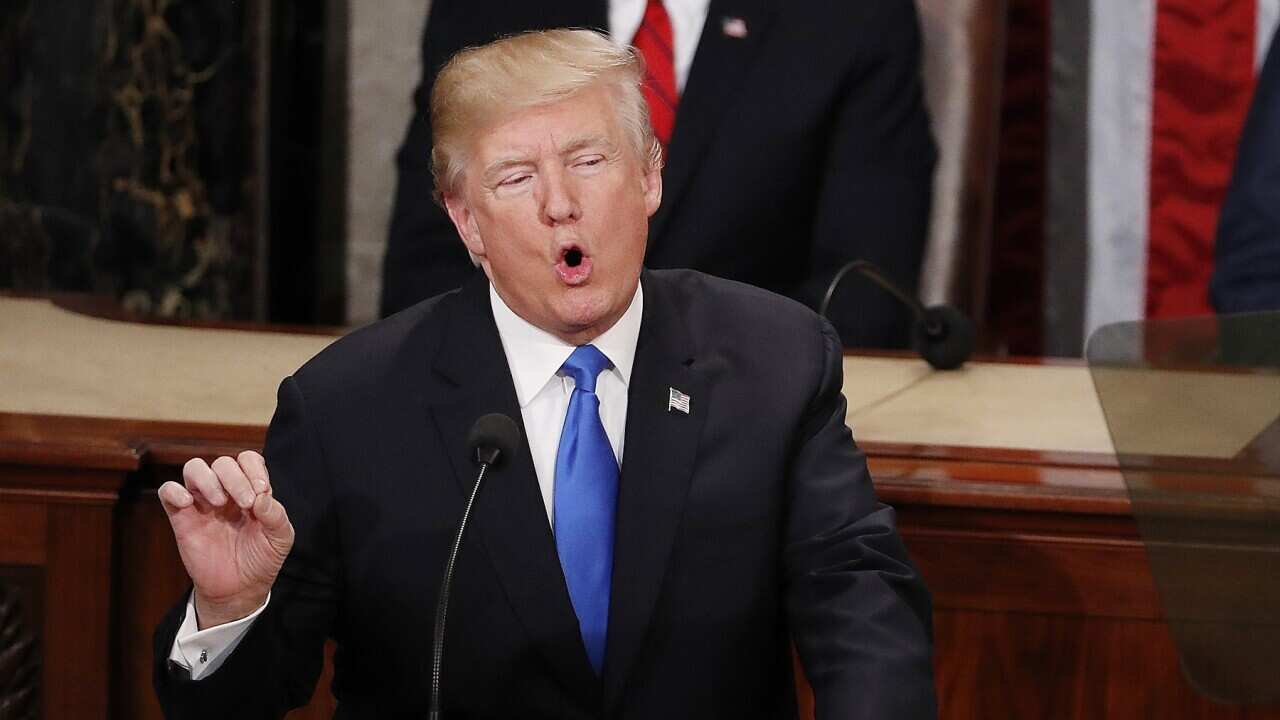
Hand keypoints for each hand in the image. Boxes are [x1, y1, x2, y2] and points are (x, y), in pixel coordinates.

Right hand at [158, 451, 294, 629]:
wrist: (239, 589)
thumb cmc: (261, 559)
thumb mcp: (280, 538)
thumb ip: (276, 515)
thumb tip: (262, 495)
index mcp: (251, 490)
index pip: (248, 460)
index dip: (253, 468)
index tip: (261, 490)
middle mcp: (226, 491)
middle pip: (223, 463)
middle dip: (235, 478)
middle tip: (245, 504)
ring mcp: (202, 503)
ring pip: (194, 468)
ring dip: (207, 479)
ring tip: (219, 502)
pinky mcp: (181, 518)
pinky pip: (168, 491)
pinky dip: (174, 491)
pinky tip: (188, 504)